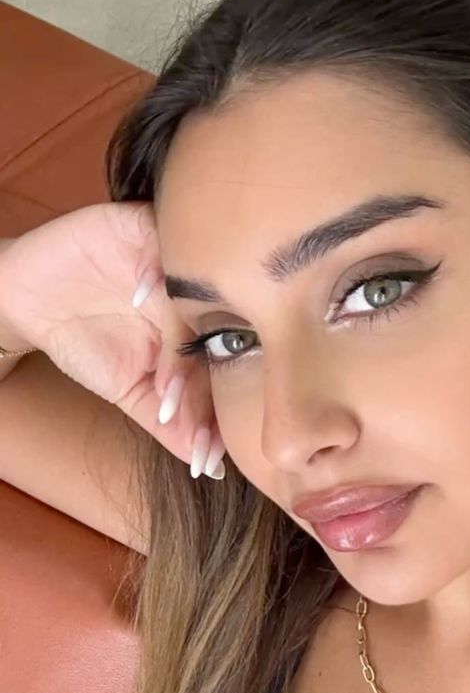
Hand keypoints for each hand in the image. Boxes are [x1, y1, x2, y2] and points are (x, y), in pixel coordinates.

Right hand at [0, 201, 224, 475]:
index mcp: (203, 328)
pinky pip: (158, 243)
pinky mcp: (139, 225)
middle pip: (217, 330)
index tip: (209, 453)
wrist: (26, 299)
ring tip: (161, 386)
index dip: (213, 409)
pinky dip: (151, 274)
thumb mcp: (131, 393)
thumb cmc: (86, 342)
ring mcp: (172, 259)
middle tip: (189, 425)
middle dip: (200, 383)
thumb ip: (171, 425)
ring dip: (179, 339)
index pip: (221, 365)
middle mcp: (195, 293)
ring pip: (193, 292)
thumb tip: (211, 467)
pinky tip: (137, 303)